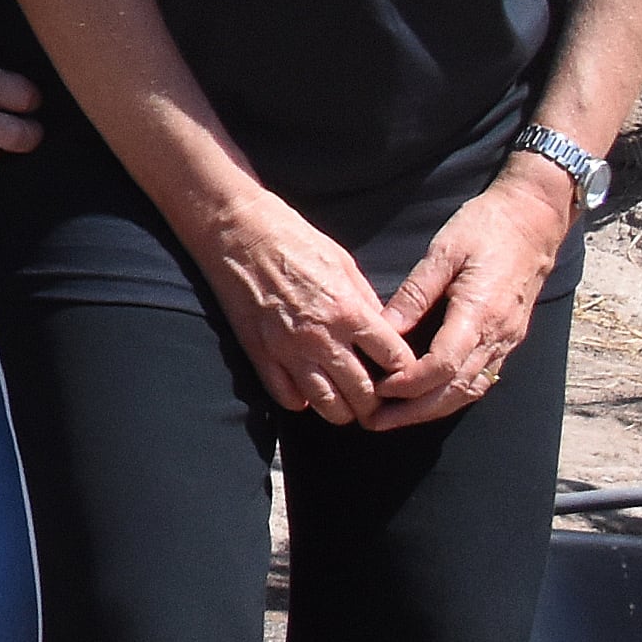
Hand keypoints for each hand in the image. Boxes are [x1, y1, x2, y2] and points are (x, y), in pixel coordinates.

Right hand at [191, 189, 416, 422]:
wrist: (236, 231)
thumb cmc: (292, 239)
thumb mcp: (344, 264)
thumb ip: (367, 303)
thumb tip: (384, 333)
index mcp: (349, 311)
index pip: (396, 361)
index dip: (405, 373)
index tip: (401, 374)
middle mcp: (322, 337)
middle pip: (363, 394)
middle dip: (376, 403)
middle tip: (376, 401)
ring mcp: (288, 349)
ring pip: (328, 405)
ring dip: (342, 411)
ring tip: (346, 405)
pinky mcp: (260, 353)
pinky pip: (287, 397)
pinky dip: (302, 401)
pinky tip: (308, 391)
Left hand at [366, 162, 574, 430]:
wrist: (534, 220)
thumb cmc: (485, 228)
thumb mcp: (443, 251)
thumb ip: (415, 292)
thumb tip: (385, 326)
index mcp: (480, 313)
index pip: (443, 366)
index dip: (409, 384)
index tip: (377, 388)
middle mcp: (498, 334)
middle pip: (457, 390)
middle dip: (415, 411)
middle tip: (375, 422)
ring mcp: (508, 339)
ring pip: (471, 390)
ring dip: (433, 409)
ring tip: (394, 417)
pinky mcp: (509, 337)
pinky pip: (483, 377)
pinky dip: (454, 394)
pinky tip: (428, 398)